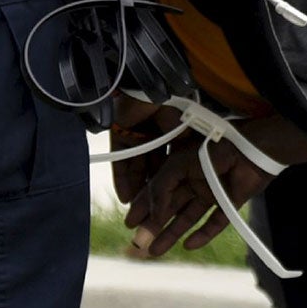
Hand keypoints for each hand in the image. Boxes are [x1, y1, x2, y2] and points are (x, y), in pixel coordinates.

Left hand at [108, 96, 177, 210]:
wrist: (151, 90)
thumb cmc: (175, 110)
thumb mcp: (185, 140)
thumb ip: (181, 164)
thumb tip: (183, 189)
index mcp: (174, 137)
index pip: (172, 169)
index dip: (171, 190)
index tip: (171, 210)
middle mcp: (156, 138)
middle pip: (153, 172)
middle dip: (152, 196)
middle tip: (150, 217)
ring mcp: (137, 136)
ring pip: (137, 169)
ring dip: (137, 191)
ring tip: (136, 213)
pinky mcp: (121, 134)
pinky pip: (121, 161)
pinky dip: (123, 179)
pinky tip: (125, 197)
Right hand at [123, 128, 276, 259]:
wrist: (250, 148)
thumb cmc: (212, 149)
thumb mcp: (177, 165)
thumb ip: (161, 188)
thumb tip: (152, 214)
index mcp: (180, 167)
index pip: (157, 190)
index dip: (143, 206)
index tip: (129, 223)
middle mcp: (194, 181)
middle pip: (170, 207)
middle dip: (153, 225)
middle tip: (139, 243)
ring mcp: (211, 193)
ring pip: (187, 218)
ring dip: (171, 234)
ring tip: (155, 251)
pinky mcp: (229, 203)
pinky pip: (214, 223)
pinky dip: (202, 235)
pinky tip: (188, 245)